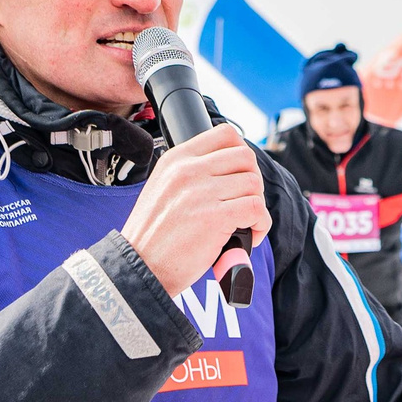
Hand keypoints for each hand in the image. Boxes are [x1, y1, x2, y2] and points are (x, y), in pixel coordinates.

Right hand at [120, 124, 271, 297]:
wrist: (140, 267)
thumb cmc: (153, 235)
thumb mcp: (162, 188)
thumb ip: (190, 174)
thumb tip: (228, 171)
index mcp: (175, 159)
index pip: (225, 134)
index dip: (242, 153)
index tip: (241, 174)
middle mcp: (188, 170)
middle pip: (245, 157)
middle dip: (254, 180)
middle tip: (247, 201)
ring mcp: (201, 193)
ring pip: (253, 184)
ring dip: (258, 205)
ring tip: (247, 222)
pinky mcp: (215, 217)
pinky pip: (256, 209)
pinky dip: (261, 223)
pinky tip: (251, 234)